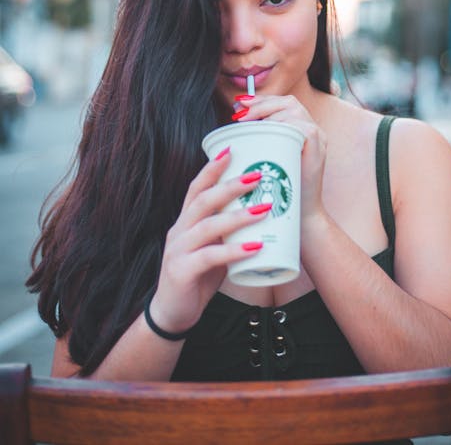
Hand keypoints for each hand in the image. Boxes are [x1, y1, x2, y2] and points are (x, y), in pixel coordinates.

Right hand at [149, 152, 269, 333]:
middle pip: (202, 200)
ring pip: (207, 226)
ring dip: (237, 216)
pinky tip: (253, 249)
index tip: (231, 149)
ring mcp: (177, 251)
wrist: (172, 313)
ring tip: (264, 209)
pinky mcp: (181, 271)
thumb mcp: (212, 247)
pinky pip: (209, 257)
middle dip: (229, 186)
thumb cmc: (197, 277)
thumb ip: (227, 231)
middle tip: (257, 176)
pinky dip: (232, 251)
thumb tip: (261, 211)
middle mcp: (178, 231)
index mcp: (185, 222)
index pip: (196, 188)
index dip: (212, 168)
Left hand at [233, 94, 327, 221]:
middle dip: (262, 104)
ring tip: (249, 125)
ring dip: (269, 115)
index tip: (240, 105)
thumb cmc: (278, 193)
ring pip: (294, 111)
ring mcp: (318, 140)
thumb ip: (255, 143)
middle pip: (289, 102)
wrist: (300, 218)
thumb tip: (231, 124)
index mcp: (300, 130)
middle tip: (240, 116)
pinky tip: (266, 135)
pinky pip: (304, 128)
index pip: (282, 104)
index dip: (261, 100)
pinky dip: (284, 128)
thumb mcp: (265, 161)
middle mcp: (312, 131)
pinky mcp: (318, 150)